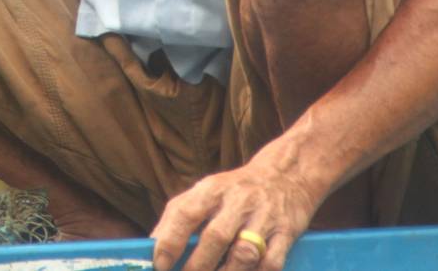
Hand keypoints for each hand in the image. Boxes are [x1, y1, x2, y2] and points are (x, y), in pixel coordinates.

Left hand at [150, 158, 319, 270]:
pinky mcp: (285, 233)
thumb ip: (177, 215)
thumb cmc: (235, 190)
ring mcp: (264, 217)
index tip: (160, 265)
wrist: (285, 176)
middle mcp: (238, 201)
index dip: (170, 241)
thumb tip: (152, 244)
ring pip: (243, 254)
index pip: (186, 213)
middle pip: (215, 237)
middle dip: (197, 266)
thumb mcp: (205, 192)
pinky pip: (271, 263)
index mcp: (212, 189)